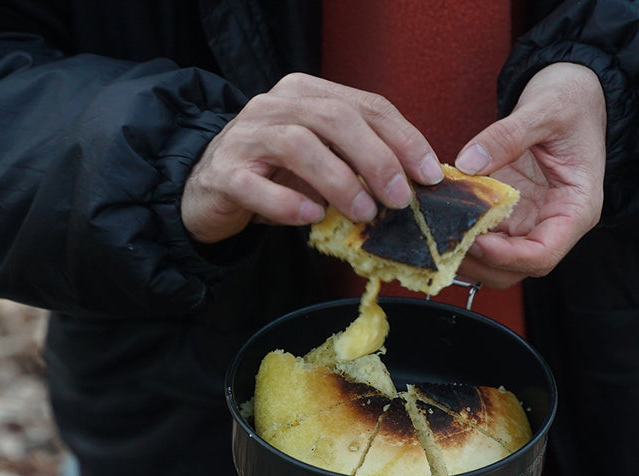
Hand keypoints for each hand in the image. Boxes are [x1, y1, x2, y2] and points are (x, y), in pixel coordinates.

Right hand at [181, 72, 443, 242]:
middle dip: (377, 159)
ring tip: (364, 213)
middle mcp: (275, 106)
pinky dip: (287, 202)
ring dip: (340, 181)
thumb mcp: (324, 161)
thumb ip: (359, 163)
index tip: (430, 174)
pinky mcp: (223, 173)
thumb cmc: (276, 176)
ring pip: (299, 145)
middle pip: (335, 119)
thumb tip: (412, 187)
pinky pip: (255, 185)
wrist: (208, 189)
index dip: (404, 138)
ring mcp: (246, 137)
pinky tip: (312, 218)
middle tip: (400, 198)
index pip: (366, 106)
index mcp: (307, 95)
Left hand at [454, 63, 606, 287]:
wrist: (573, 91)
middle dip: (479, 263)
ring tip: (435, 235)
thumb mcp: (545, 109)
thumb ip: (507, 136)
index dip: (508, 256)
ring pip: (495, 262)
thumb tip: (468, 162)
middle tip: (444, 243)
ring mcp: (529, 222)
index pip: (543, 254)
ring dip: (465, 256)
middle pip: (515, 268)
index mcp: (575, 209)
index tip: (476, 241)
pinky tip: (438, 220)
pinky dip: (461, 233)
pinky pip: (483, 236)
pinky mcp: (509, 214)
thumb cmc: (572, 100)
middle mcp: (552, 224)